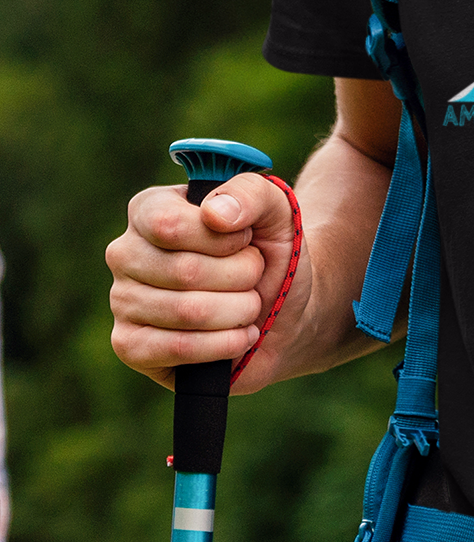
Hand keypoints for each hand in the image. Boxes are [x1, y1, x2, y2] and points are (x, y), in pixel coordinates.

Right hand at [107, 172, 307, 395]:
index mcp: (149, 209)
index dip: (223, 239)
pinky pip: (177, 348)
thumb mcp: (275, 210)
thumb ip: (250, 193)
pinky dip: (224, 345)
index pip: (170, 224)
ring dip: (239, 311)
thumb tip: (214, 213)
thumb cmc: (270, 255)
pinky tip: (239, 337)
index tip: (248, 241)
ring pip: (187, 312)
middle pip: (185, 271)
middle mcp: (126, 253)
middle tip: (254, 277)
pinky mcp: (130, 346)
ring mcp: (122, 300)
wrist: (282, 312)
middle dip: (242, 277)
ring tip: (250, 306)